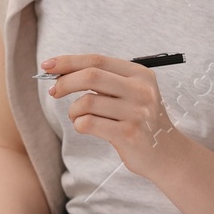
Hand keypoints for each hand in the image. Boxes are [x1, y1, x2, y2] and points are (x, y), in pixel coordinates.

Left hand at [43, 53, 183, 178]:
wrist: (166, 153)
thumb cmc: (138, 120)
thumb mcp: (130, 93)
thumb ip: (102, 80)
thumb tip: (60, 72)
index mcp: (140, 74)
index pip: (97, 60)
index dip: (68, 61)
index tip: (47, 66)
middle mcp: (141, 90)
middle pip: (91, 76)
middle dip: (65, 82)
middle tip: (54, 92)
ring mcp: (137, 112)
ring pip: (87, 102)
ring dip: (73, 110)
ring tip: (78, 116)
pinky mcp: (129, 134)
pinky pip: (89, 123)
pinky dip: (79, 125)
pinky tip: (85, 127)